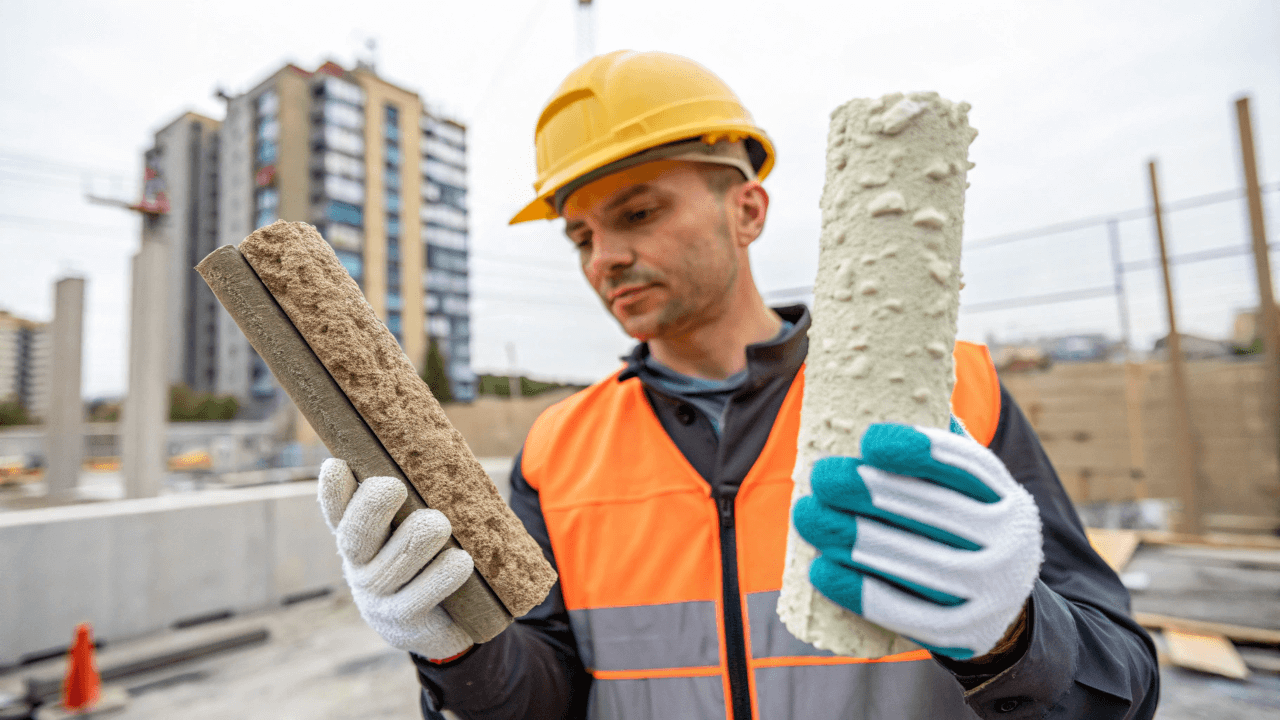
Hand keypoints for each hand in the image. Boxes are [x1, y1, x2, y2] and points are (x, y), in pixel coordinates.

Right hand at [318, 458, 475, 659]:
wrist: (435, 626)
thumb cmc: (424, 560)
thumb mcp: (408, 529)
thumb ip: (409, 498)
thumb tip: (428, 445)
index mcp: (358, 537)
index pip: (337, 511)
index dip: (333, 492)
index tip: (337, 465)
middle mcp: (360, 566)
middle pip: (355, 536)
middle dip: (372, 508)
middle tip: (394, 487)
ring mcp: (379, 597)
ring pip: (393, 565)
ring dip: (417, 540)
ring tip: (439, 523)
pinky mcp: (405, 621)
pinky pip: (420, 597)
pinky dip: (442, 576)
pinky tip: (460, 561)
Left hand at [793, 421, 1042, 659]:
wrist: (1002, 611)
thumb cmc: (961, 529)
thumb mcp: (968, 489)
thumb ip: (939, 448)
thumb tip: (894, 384)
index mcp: (1007, 498)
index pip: (965, 467)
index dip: (917, 450)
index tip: (868, 439)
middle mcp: (1009, 544)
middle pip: (933, 513)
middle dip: (870, 492)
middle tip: (821, 476)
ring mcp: (990, 593)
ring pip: (916, 561)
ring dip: (853, 538)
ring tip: (806, 515)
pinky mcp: (964, 633)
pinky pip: (906, 612)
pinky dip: (860, 592)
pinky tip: (821, 570)